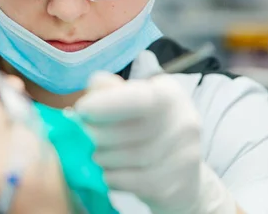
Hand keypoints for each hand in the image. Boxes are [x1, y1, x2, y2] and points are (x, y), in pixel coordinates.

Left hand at [75, 51, 235, 213]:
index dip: (108, 104)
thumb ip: (111, 90)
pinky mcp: (178, 183)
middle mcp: (183, 121)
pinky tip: (107, 173)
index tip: (81, 109)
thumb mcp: (132, 102)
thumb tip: (95, 83)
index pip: (140, 98)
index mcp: (169, 94)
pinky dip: (115, 178)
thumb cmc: (147, 129)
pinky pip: (138, 183)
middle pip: (132, 131)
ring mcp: (185, 155)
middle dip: (98, 135)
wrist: (182, 173)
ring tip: (95, 155)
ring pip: (133, 159)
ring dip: (104, 158)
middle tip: (82, 137)